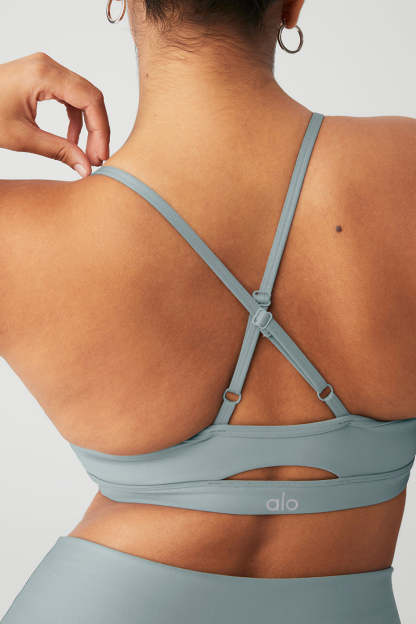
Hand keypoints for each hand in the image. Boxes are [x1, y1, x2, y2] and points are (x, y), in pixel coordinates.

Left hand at [0, 52, 109, 176]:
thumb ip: (59, 152)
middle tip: (97, 159)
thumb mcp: (22, 137)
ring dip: (88, 126)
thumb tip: (86, 168)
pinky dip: (74, 119)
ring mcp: (45, 69)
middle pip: (91, 97)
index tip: (100, 156)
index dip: (101, 131)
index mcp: (44, 75)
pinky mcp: (41, 77)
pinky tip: (71, 140)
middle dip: (97, 130)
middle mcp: (48, 66)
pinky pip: (69, 96)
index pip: (91, 100)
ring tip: (86, 153)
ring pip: (83, 97)